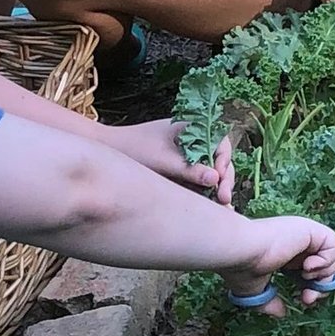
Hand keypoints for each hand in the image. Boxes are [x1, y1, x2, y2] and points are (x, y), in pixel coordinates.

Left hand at [114, 118, 235, 205]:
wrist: (109, 152)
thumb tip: (216, 179)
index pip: (221, 143)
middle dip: (224, 179)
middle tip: (225, 200)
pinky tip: (211, 207)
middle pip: (219, 160)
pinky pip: (198, 180)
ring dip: (217, 189)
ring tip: (223, 208)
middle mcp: (194, 140)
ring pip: (210, 172)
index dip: (224, 161)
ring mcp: (187, 156)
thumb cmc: (134, 149)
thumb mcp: (164, 161)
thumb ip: (190, 170)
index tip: (219, 179)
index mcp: (192, 128)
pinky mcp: (180, 170)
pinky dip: (204, 192)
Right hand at [222, 215, 334, 316]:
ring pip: (334, 253)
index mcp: (285, 252)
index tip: (303, 301)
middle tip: (307, 299)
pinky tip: (308, 266)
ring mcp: (303, 232)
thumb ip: (269, 303)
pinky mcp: (310, 228)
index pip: (312, 271)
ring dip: (325, 272)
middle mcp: (296, 240)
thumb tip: (281, 314)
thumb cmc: (239, 267)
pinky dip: (327, 260)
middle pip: (327, 264)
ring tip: (305, 275)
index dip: (313, 288)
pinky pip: (334, 244)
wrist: (238, 251)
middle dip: (322, 286)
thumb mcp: (255, 292)